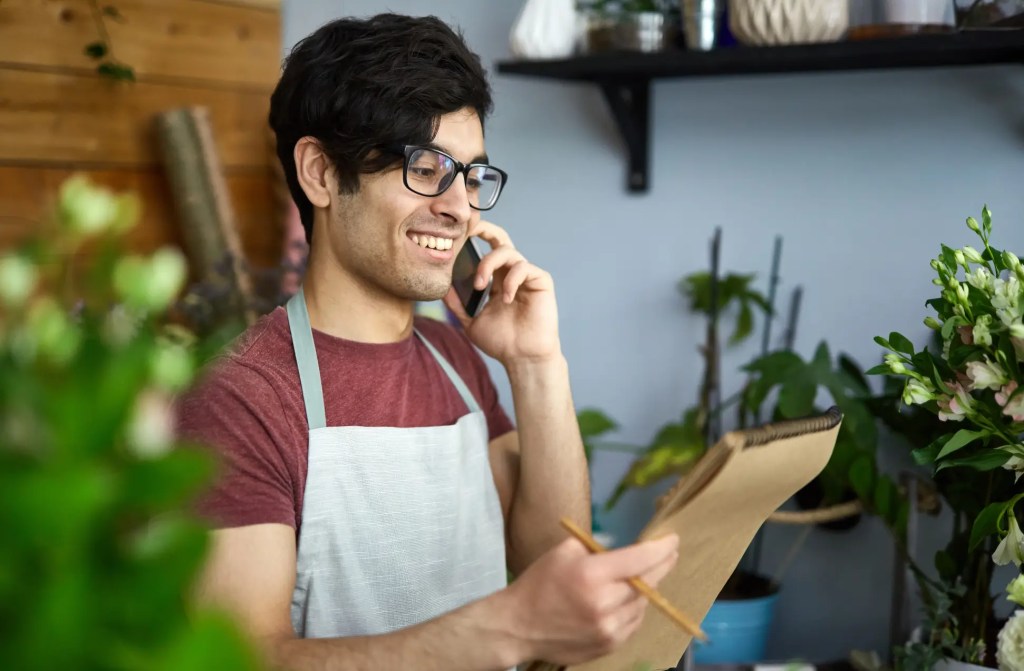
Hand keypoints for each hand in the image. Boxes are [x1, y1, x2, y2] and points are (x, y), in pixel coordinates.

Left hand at [443, 221, 560, 366]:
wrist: (522, 358)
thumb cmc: (501, 342)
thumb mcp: (470, 321)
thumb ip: (456, 304)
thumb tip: (440, 286)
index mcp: (496, 280)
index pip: (485, 250)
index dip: (473, 239)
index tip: (455, 235)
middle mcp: (511, 274)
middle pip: (500, 239)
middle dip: (484, 229)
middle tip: (468, 231)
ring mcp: (527, 276)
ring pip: (507, 251)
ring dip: (488, 264)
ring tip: (479, 286)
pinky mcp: (541, 281)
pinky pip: (524, 268)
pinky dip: (510, 280)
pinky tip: (504, 298)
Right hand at [505, 532, 679, 665]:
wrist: (518, 626)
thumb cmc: (539, 583)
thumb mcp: (564, 552)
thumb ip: (596, 548)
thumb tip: (626, 550)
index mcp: (591, 574)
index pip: (639, 559)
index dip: (661, 549)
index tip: (673, 540)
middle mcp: (603, 602)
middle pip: (647, 582)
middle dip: (661, 566)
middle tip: (669, 555)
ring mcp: (608, 628)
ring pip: (643, 604)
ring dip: (645, 590)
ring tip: (640, 578)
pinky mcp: (609, 645)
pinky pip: (634, 623)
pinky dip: (634, 609)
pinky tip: (624, 600)